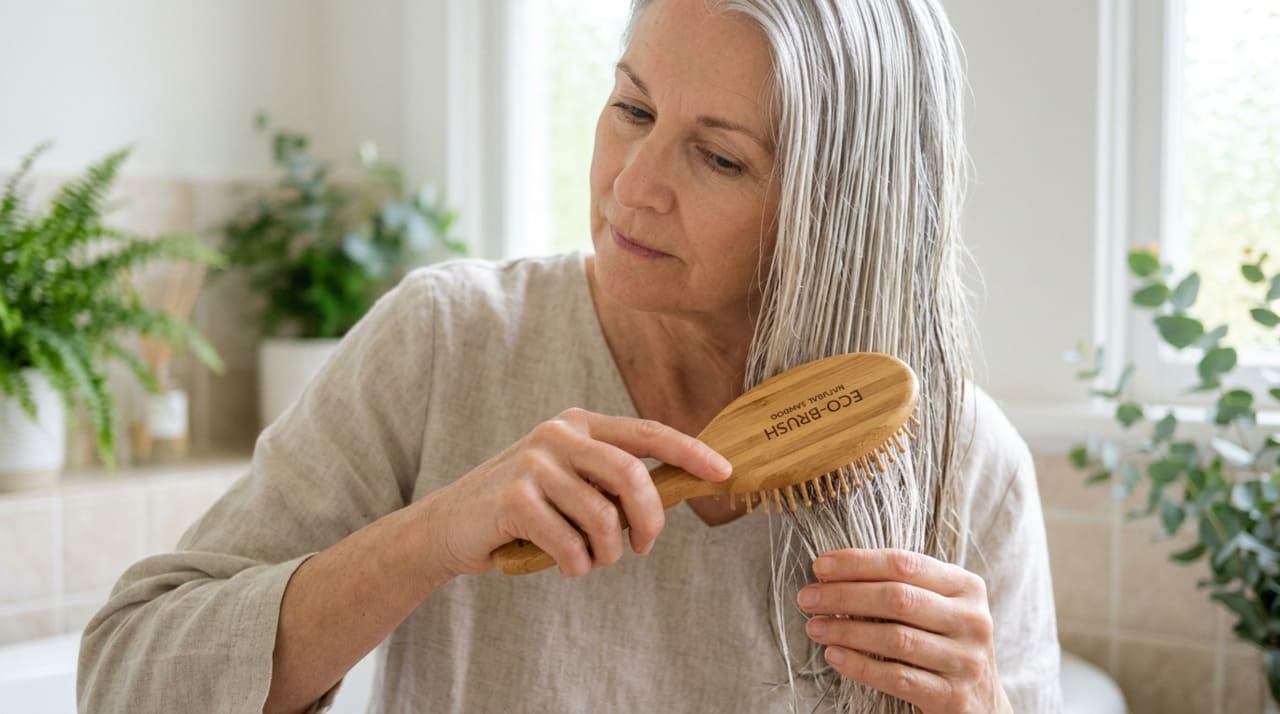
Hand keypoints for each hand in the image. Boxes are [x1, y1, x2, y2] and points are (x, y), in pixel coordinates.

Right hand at [422, 408, 731, 577]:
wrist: (448, 526)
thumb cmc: (521, 508)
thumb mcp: (568, 480)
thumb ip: (612, 479)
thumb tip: (676, 492)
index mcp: (579, 423)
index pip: (648, 433)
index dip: (691, 453)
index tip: (724, 473)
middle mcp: (558, 434)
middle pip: (632, 477)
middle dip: (649, 522)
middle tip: (644, 548)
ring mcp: (534, 462)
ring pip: (603, 519)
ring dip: (604, 554)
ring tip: (587, 558)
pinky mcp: (514, 498)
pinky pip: (571, 545)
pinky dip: (575, 565)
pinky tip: (560, 562)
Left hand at [797, 548, 1011, 713]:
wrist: (982, 703)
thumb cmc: (945, 642)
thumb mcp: (938, 605)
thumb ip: (902, 585)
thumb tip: (833, 572)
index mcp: (966, 586)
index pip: (904, 564)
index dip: (858, 562)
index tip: (820, 566)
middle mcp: (971, 620)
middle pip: (898, 598)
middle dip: (845, 596)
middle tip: (808, 598)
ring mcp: (964, 660)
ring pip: (896, 639)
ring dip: (846, 631)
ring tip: (815, 627)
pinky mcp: (952, 696)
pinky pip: (897, 677)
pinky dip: (860, 666)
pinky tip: (834, 656)